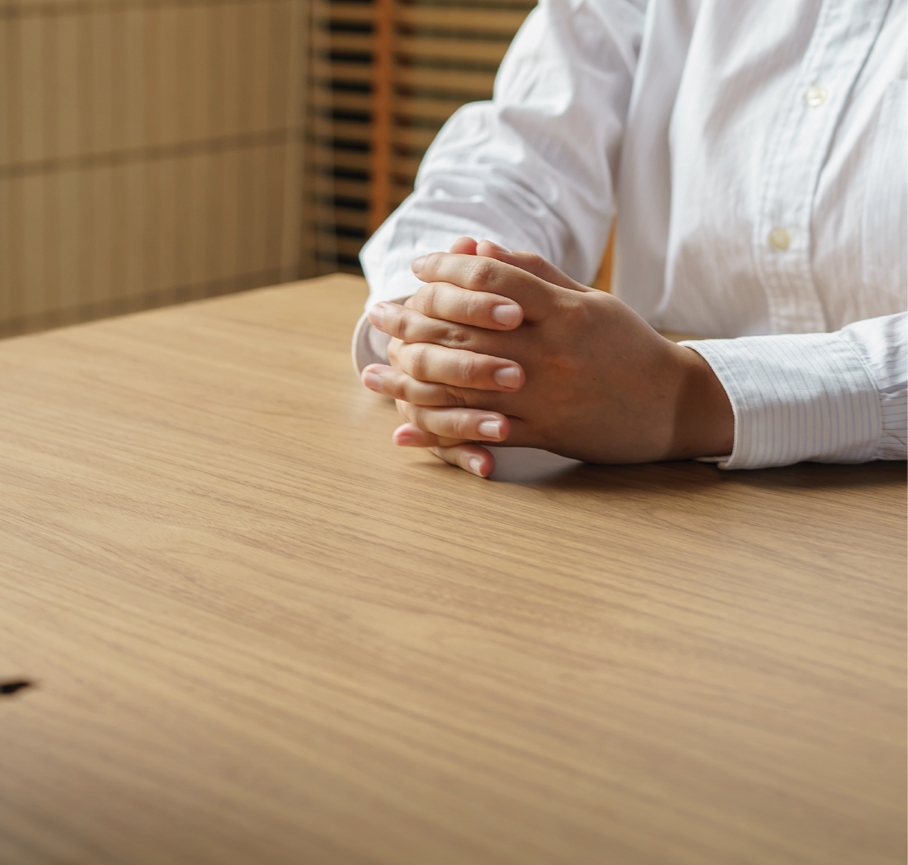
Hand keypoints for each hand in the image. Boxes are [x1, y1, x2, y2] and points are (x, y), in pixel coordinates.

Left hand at [358, 239, 733, 475]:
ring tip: (375, 371)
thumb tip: (478, 248)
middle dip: (411, 319)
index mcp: (561, 308)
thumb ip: (532, 273)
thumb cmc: (626, 346)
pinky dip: (438, 430)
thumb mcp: (588, 299)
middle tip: (379, 314)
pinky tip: (404, 428)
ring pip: (462, 380)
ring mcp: (544, 392)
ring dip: (410, 376)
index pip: (489, 277)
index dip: (445, 269)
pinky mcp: (542, 430)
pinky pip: (479, 430)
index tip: (416, 268)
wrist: (676, 404)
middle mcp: (548, 347)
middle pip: (463, 327)